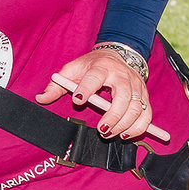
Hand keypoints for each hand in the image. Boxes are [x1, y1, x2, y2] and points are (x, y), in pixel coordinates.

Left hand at [41, 47, 168, 142]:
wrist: (118, 55)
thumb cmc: (93, 65)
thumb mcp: (73, 69)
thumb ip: (57, 85)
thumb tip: (41, 98)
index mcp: (101, 67)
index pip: (95, 76)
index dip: (86, 88)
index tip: (77, 99)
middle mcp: (122, 75)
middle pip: (123, 95)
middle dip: (114, 115)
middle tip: (102, 129)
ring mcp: (136, 85)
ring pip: (137, 107)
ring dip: (125, 124)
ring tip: (110, 134)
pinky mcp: (145, 96)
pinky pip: (147, 114)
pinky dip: (139, 127)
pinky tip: (126, 134)